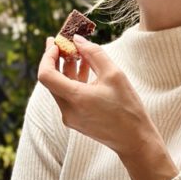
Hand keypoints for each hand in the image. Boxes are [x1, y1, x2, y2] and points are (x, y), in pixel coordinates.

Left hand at [39, 35, 178, 179]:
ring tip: (76, 51)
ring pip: (60, 88)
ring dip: (66, 69)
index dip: (48, 56)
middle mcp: (67, 110)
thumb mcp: (114, 74)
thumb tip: (78, 39)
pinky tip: (84, 68)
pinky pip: (68, 96)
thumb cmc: (127, 107)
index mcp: (75, 98)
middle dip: (56, 59)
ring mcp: (69, 117)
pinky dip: (73, 81)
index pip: (46, 74)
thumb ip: (94, 53)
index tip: (57, 43)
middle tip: (62, 41)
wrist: (134, 139)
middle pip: (51, 80)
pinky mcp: (75, 120)